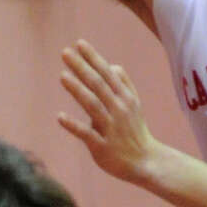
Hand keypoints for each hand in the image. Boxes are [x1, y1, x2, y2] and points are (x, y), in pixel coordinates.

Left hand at [57, 40, 155, 182]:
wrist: (147, 162)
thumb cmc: (136, 131)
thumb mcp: (134, 105)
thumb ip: (124, 84)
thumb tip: (112, 65)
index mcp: (124, 98)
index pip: (107, 73)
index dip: (93, 58)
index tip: (79, 43)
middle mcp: (118, 109)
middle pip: (98, 85)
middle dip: (81, 67)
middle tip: (65, 52)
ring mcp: (111, 128)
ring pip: (93, 105)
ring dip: (77, 90)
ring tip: (62, 76)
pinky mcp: (103, 146)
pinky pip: (87, 134)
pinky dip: (74, 125)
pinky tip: (60, 117)